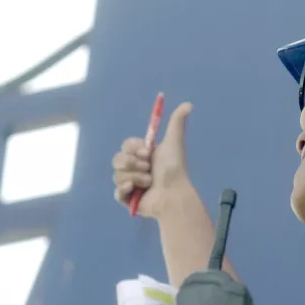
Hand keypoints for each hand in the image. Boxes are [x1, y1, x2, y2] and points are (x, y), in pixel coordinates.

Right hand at [112, 102, 192, 218]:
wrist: (174, 193)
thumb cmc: (174, 168)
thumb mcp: (174, 142)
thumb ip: (177, 122)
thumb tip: (188, 104)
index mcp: (142, 155)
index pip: (126, 146)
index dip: (134, 148)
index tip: (148, 152)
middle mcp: (135, 169)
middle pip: (117, 159)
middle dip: (134, 163)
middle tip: (149, 169)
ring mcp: (130, 184)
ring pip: (117, 175)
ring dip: (136, 177)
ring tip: (150, 183)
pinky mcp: (127, 200)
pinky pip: (116, 192)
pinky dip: (125, 189)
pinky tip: (135, 190)